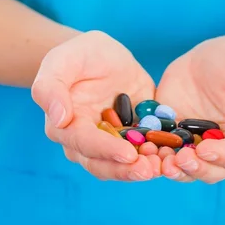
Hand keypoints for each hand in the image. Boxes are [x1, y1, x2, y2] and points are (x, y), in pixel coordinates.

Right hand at [32, 31, 159, 180]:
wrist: (103, 53)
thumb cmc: (78, 55)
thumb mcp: (61, 60)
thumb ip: (51, 87)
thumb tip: (59, 119)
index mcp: (65, 126)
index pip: (83, 143)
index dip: (105, 150)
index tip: (127, 154)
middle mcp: (86, 141)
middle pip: (102, 164)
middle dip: (126, 170)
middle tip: (150, 170)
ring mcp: (111, 141)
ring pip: (123, 164)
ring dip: (142, 168)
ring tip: (163, 166)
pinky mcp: (133, 136)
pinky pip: (144, 151)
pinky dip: (157, 155)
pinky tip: (173, 154)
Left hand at [156, 37, 224, 183]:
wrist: (220, 53)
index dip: (220, 157)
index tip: (205, 150)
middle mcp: (219, 148)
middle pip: (207, 170)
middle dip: (193, 168)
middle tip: (178, 159)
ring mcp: (192, 140)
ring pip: (181, 165)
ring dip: (170, 166)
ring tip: (159, 159)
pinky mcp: (170, 129)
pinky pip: (160, 144)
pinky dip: (151, 148)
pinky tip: (143, 143)